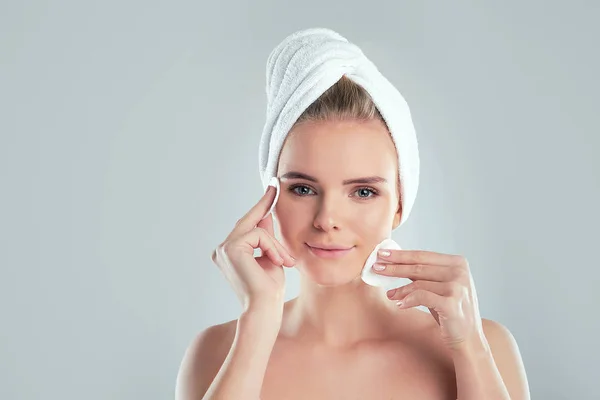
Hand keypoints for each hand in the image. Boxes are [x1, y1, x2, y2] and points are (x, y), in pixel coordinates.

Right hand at [211, 185, 295, 315]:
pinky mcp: (231, 248)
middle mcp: (222, 249)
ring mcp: (224, 248)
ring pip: (257, 229)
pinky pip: (258, 236)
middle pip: (249, 221)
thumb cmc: (269, 290)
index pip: (247, 225)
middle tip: (275, 185)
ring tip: (285, 261)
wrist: (265, 308)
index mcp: (230, 252)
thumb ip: (266, 237)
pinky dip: (272, 247)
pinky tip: (278, 262)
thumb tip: (266, 215)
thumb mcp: (271, 257)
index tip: (271, 189)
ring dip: (275, 245)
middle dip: (265, 205)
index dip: (260, 206)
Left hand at [373, 249, 484, 349]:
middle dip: (394, 267)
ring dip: (400, 289)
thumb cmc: (449, 311)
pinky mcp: (452, 303)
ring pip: (418, 283)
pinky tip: (400, 304)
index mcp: (458, 263)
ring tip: (389, 294)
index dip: (400, 255)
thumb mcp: (438, 287)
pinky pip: (422, 297)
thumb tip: (393, 262)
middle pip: (418, 267)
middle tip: (376, 267)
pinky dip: (408, 300)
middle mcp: (459, 272)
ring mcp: (457, 287)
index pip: (423, 255)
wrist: (468, 338)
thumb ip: (423, 274)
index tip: (381, 254)